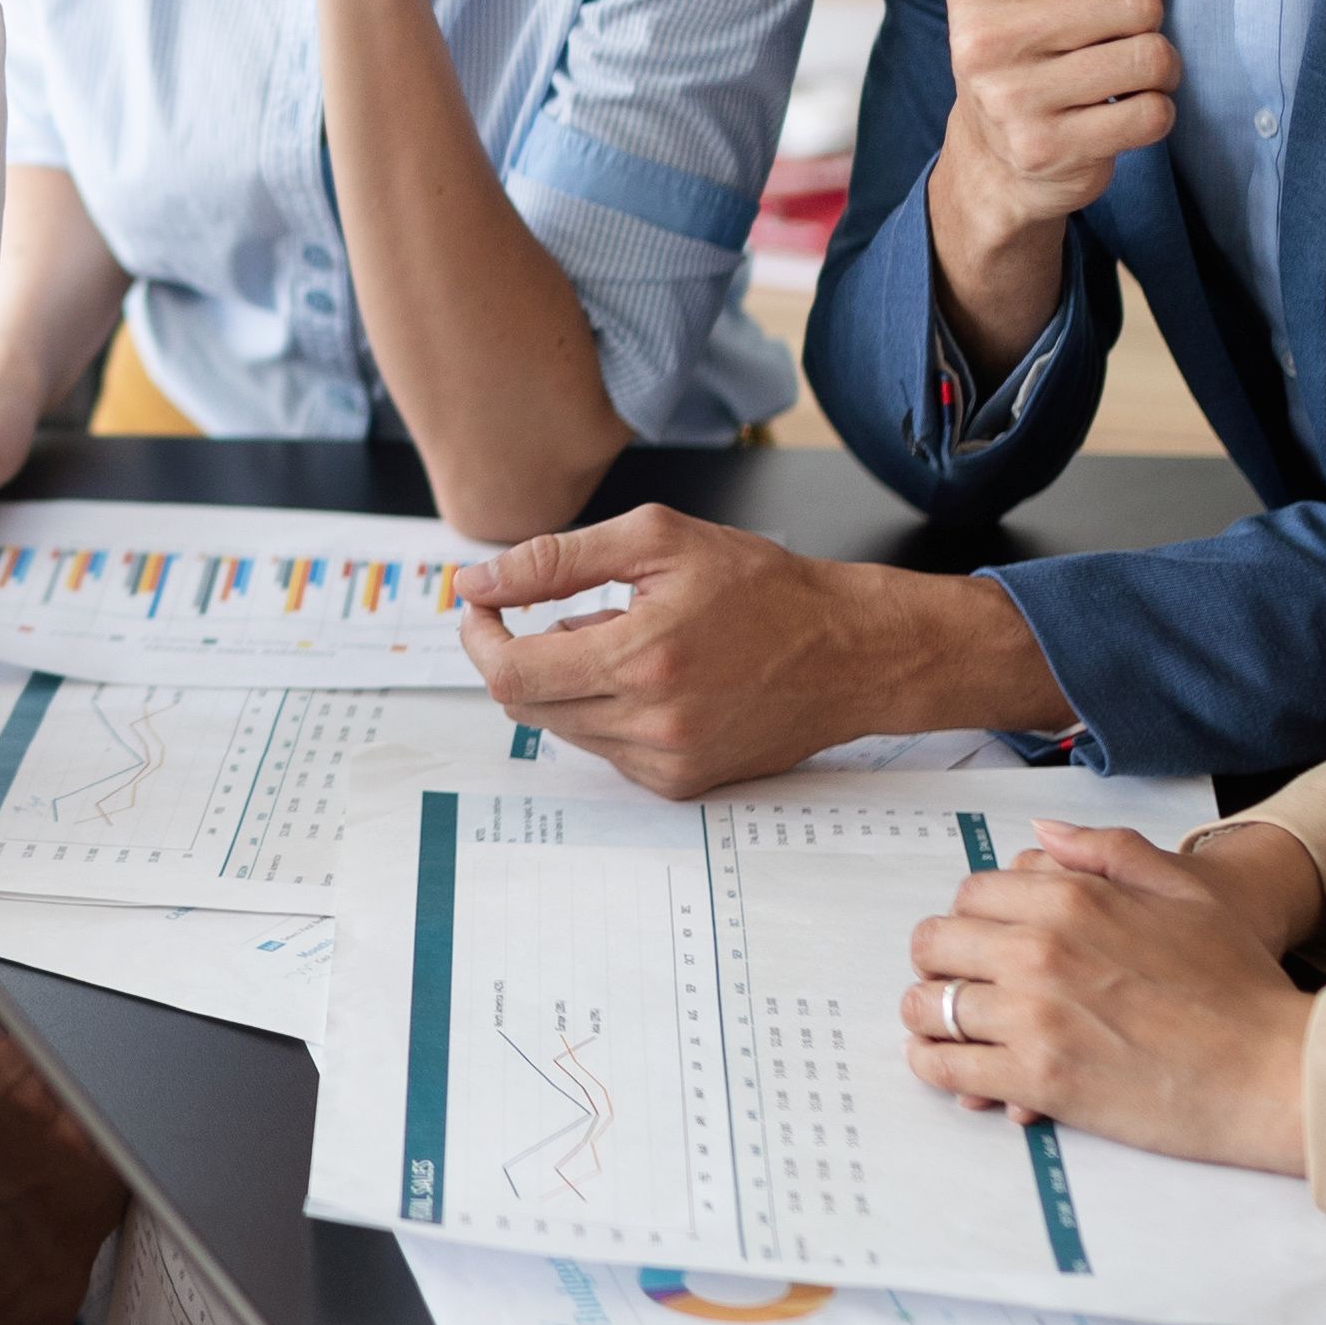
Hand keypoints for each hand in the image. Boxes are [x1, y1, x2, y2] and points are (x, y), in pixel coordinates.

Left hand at [455, 509, 1063, 794]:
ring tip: (619, 637)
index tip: (482, 604)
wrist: (847, 651)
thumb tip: (478, 579)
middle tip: (541, 611)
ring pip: (561, 728)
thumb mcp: (658, 540)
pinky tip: (646, 676)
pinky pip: (603, 750)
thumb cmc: (761, 586)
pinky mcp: (681, 784)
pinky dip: (602, 710)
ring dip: (564, 681)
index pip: (511, 672)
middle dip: (516, 654)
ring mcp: (666, 762)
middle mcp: (651, 723)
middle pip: (526, 704)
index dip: (479, 636)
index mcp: (641, 658)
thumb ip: (556, 560)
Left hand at [905, 824, 1314, 1176]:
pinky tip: (950, 1068)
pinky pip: (948, 1067)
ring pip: (928, 1007)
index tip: (978, 940)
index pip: (969, 894)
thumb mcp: (1183, 890)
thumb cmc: (1239, 984)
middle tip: (957, 982)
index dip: (969, 919)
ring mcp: (1033, 1016)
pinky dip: (936, 1067)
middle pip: (935, 944)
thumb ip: (1106, 852)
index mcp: (1070, 898)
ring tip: (947, 1028)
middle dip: (940, 963)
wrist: (1274, 1070)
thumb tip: (1042, 834)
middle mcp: (1039, 950)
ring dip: (930, 1016)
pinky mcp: (1037, 1079)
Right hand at [926, 0, 1178, 364]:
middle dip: (1142, 18)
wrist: (994, 149)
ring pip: (1152, 56)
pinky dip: (1152, 113)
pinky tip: (1115, 114)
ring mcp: (1008, 98)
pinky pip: (1152, 115)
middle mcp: (981, 34)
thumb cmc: (1030, 28)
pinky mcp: (1044, 149)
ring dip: (1156, 67)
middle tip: (1105, 37)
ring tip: (1116, 75)